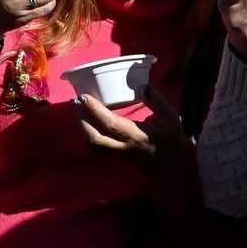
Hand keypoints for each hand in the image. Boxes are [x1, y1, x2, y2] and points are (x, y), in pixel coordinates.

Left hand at [73, 86, 187, 175]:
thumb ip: (158, 102)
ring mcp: (118, 154)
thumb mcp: (171, 117)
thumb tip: (143, 87)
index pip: (112, 125)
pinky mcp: (115, 155)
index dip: (96, 111)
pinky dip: (86, 135)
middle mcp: (125, 147)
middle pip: (96, 138)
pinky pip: (96, 148)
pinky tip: (84, 121)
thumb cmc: (169, 135)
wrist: (169, 160)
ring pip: (94, 145)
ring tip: (77, 108)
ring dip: (82, 127)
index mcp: (138, 136)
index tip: (84, 96)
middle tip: (75, 101)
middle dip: (82, 119)